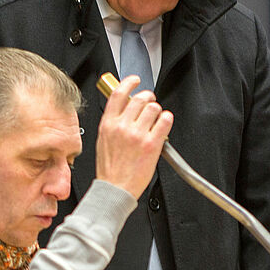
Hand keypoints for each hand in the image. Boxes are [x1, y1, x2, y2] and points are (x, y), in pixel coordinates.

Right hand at [95, 74, 172, 198]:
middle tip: (150, 105)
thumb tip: (123, 110)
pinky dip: (167, 119)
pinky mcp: (152, 144)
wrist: (114, 189)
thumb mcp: (102, 140)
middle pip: (140, 99)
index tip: (136, 80)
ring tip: (155, 121)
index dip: (129, 82)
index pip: (118, 93)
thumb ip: (112, 123)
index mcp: (108, 124)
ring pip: (154, 108)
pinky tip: (163, 125)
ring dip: (157, 112)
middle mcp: (122, 126)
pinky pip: (165, 120)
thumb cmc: (109, 169)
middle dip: (148, 99)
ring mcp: (137, 134)